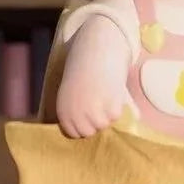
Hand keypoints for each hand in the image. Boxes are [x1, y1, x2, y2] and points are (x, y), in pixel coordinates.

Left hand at [55, 15, 133, 137]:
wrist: (96, 49)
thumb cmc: (84, 68)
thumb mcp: (74, 92)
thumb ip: (79, 112)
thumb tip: (94, 124)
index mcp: (64, 113)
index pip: (76, 134)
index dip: (85, 122)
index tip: (89, 108)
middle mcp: (77, 118)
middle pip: (92, 132)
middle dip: (97, 119)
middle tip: (100, 97)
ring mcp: (95, 116)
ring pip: (106, 124)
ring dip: (109, 111)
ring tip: (106, 91)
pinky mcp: (111, 111)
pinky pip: (118, 116)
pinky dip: (119, 104)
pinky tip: (113, 89)